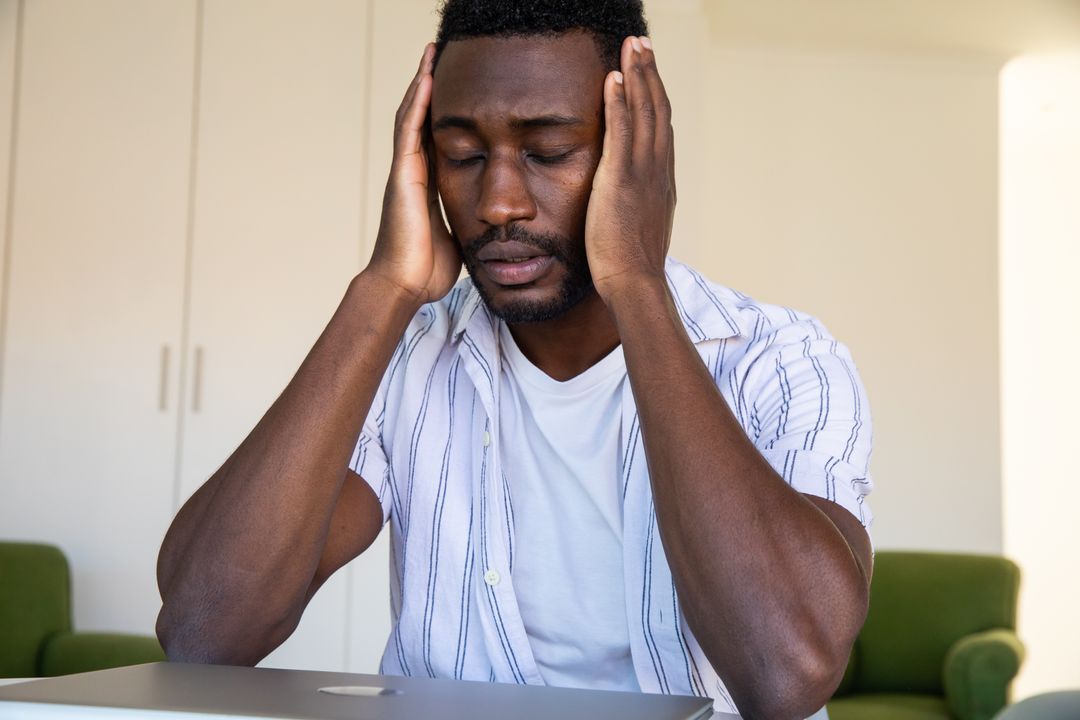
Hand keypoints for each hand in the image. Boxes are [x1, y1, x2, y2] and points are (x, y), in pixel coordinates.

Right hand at [367, 44, 460, 305]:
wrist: (406, 286)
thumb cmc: (429, 270)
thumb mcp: (460, 237)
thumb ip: (469, 222)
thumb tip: (491, 223)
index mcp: (429, 185)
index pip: (439, 137)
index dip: (446, 111)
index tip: (461, 87)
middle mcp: (414, 172)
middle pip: (422, 119)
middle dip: (431, 87)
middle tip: (442, 55)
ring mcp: (405, 172)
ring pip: (413, 116)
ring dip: (423, 83)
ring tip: (433, 53)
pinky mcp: (403, 176)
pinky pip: (409, 131)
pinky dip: (418, 103)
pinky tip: (428, 79)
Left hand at [584, 36, 675, 303]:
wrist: (634, 282)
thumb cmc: (632, 264)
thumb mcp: (641, 225)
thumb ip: (641, 203)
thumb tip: (636, 199)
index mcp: (661, 179)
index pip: (661, 127)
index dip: (656, 95)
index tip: (649, 71)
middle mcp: (658, 170)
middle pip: (658, 110)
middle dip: (650, 73)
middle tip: (642, 43)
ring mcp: (642, 173)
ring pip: (644, 113)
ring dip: (638, 75)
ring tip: (631, 46)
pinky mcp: (622, 180)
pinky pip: (622, 133)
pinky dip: (620, 103)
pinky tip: (614, 78)